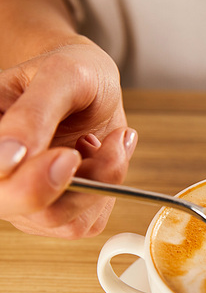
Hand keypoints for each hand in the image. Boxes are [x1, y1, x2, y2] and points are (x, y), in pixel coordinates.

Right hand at [0, 40, 136, 237]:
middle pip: (24, 207)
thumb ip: (33, 114)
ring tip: (103, 139)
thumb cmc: (72, 72)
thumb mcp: (60, 75)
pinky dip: (108, 188)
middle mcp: (1, 176)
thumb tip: (8, 157)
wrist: (90, 83)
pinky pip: (87, 220)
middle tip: (94, 143)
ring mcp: (27, 200)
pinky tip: (102, 155)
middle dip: (74, 181)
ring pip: (63, 220)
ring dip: (99, 179)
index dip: (29, 182)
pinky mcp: (59, 213)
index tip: (69, 156)